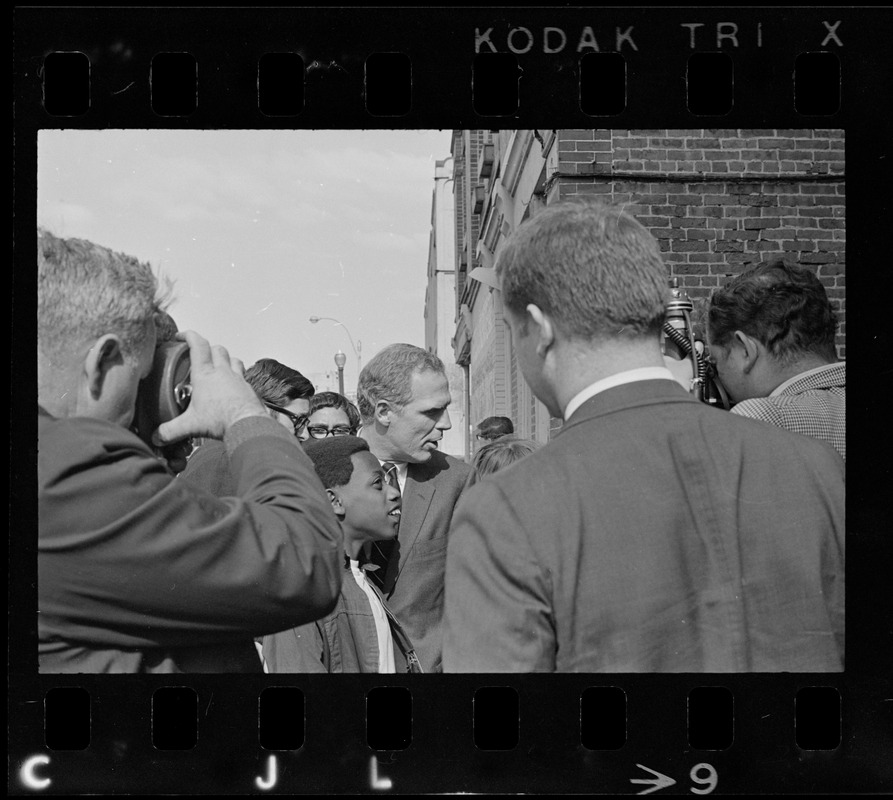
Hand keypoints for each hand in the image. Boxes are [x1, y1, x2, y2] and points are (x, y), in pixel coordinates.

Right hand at [154, 330, 266, 444]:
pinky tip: (232, 386)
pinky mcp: (248, 388)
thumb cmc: (221, 419)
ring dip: (225, 359)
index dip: (189, 336)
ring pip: (232, 359)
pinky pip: (243, 376)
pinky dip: (237, 376)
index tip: (181, 336)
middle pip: (217, 349)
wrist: (248, 425)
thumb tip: (156, 437)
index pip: (198, 345)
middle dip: (207, 348)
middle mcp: (223, 372)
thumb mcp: (190, 425)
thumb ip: (170, 430)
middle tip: (199, 355)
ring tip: (218, 367)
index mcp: (205, 374)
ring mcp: (238, 378)